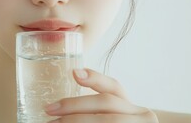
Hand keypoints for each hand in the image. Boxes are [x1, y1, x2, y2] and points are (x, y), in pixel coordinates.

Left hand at [44, 68, 158, 122]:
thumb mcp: (112, 115)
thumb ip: (96, 105)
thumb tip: (70, 81)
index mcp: (133, 107)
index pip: (114, 87)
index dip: (95, 78)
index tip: (74, 73)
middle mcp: (141, 116)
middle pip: (106, 102)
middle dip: (74, 105)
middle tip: (49, 109)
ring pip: (104, 120)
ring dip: (75, 121)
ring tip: (53, 122)